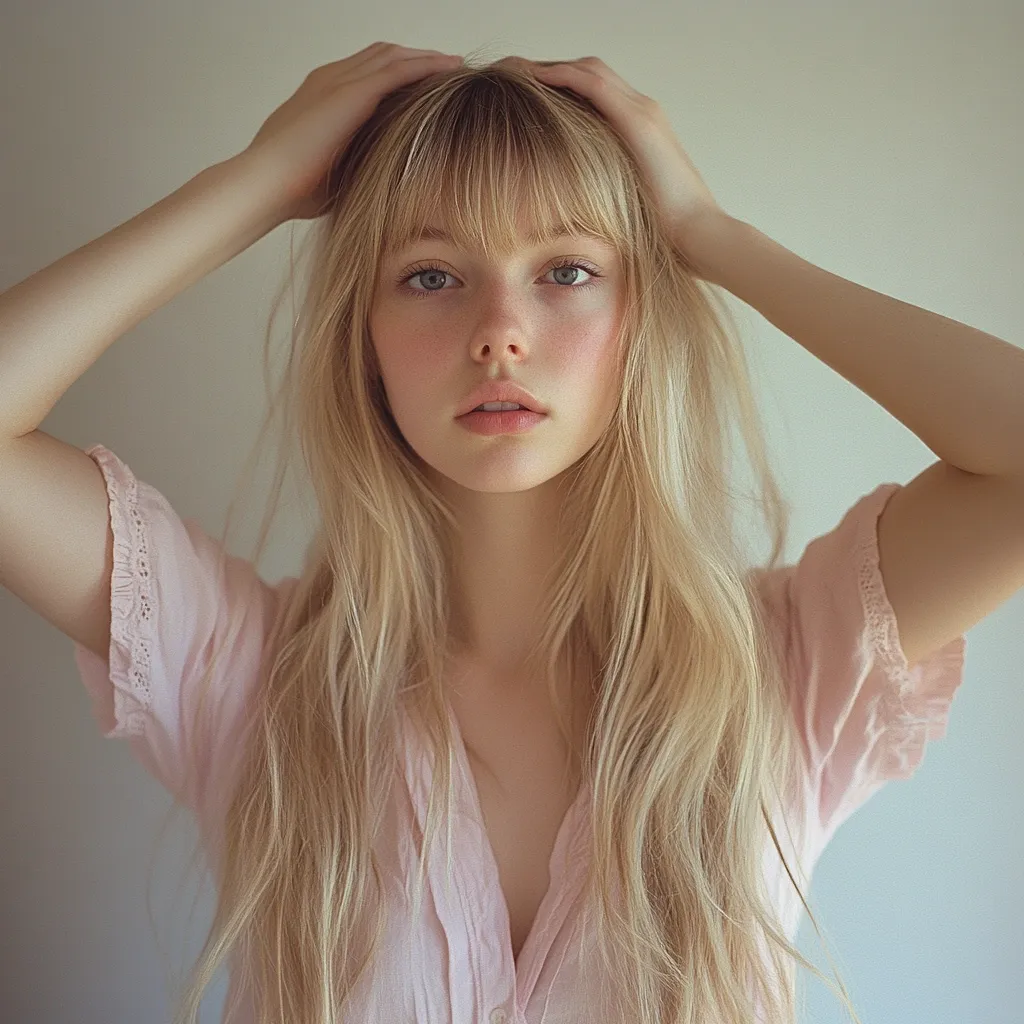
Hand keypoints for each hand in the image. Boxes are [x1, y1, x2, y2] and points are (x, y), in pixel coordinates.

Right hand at [243, 42, 462, 221]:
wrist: (266, 184)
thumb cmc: (293, 190)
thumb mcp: (332, 171)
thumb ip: (354, 162)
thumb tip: (379, 181)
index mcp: (323, 96)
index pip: (367, 73)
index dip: (398, 74)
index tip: (425, 85)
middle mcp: (330, 79)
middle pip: (382, 55)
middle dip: (416, 58)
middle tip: (447, 67)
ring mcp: (338, 81)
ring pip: (392, 56)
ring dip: (426, 57)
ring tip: (454, 63)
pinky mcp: (350, 91)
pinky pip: (397, 69)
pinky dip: (426, 65)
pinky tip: (449, 68)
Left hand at [498, 56, 726, 255]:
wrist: (699, 235)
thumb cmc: (665, 234)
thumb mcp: (624, 207)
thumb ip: (604, 196)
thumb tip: (575, 216)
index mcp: (640, 130)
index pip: (593, 93)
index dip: (559, 89)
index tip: (524, 98)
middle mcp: (642, 112)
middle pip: (587, 73)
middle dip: (548, 71)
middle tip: (510, 75)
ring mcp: (642, 112)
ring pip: (587, 70)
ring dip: (547, 67)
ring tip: (512, 70)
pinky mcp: (638, 120)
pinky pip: (591, 83)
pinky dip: (559, 75)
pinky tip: (530, 78)